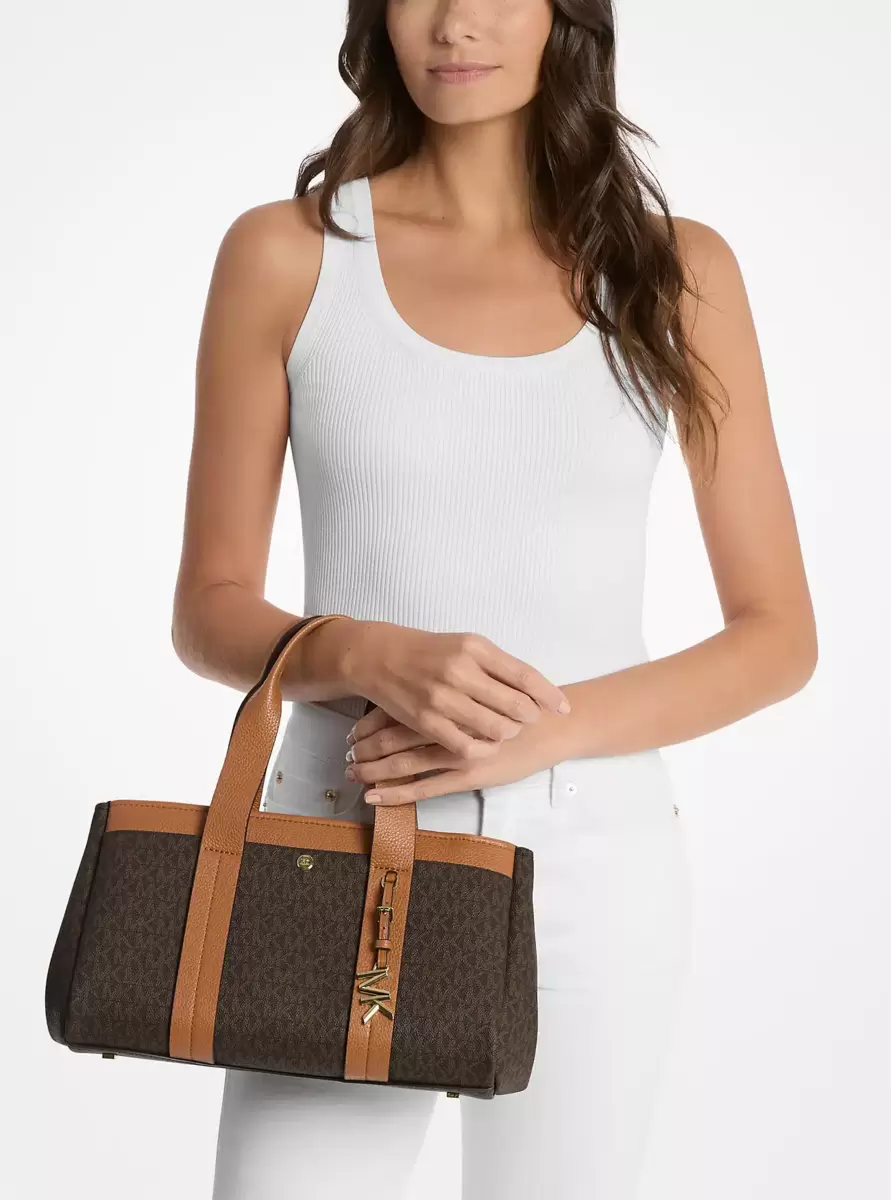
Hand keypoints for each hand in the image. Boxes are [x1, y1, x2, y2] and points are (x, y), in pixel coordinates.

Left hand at [344, 704, 572, 805]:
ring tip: (351, 773)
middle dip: (364, 746)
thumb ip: (452, 690)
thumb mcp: (483, 684)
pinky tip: (374, 797)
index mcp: (446, 697)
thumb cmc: (518, 703)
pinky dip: (396, 793)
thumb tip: (411, 697)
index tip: (351, 731)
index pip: (396, 710)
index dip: (369, 722)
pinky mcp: (468, 775)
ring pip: (403, 762)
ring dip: (373, 769)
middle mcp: (447, 722)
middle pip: (393, 734)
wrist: (552, 725)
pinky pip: (425, 787)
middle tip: (345, 754)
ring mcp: (457, 751)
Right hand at [345, 622, 570, 758]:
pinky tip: (485, 745)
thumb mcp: (465, 645)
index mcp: (475, 648)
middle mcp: (461, 671)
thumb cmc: (429, 651)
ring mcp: (443, 698)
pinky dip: (484, 749)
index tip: (563, 707)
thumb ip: (497, 665)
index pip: (524, 675)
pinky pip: (467, 746)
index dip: (549, 695)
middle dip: (529, 718)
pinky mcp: (427, 721)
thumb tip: (533, 689)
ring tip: (506, 731)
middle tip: (528, 720)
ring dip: (508, 734)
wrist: (379, 657)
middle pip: (516, 706)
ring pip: (496, 729)